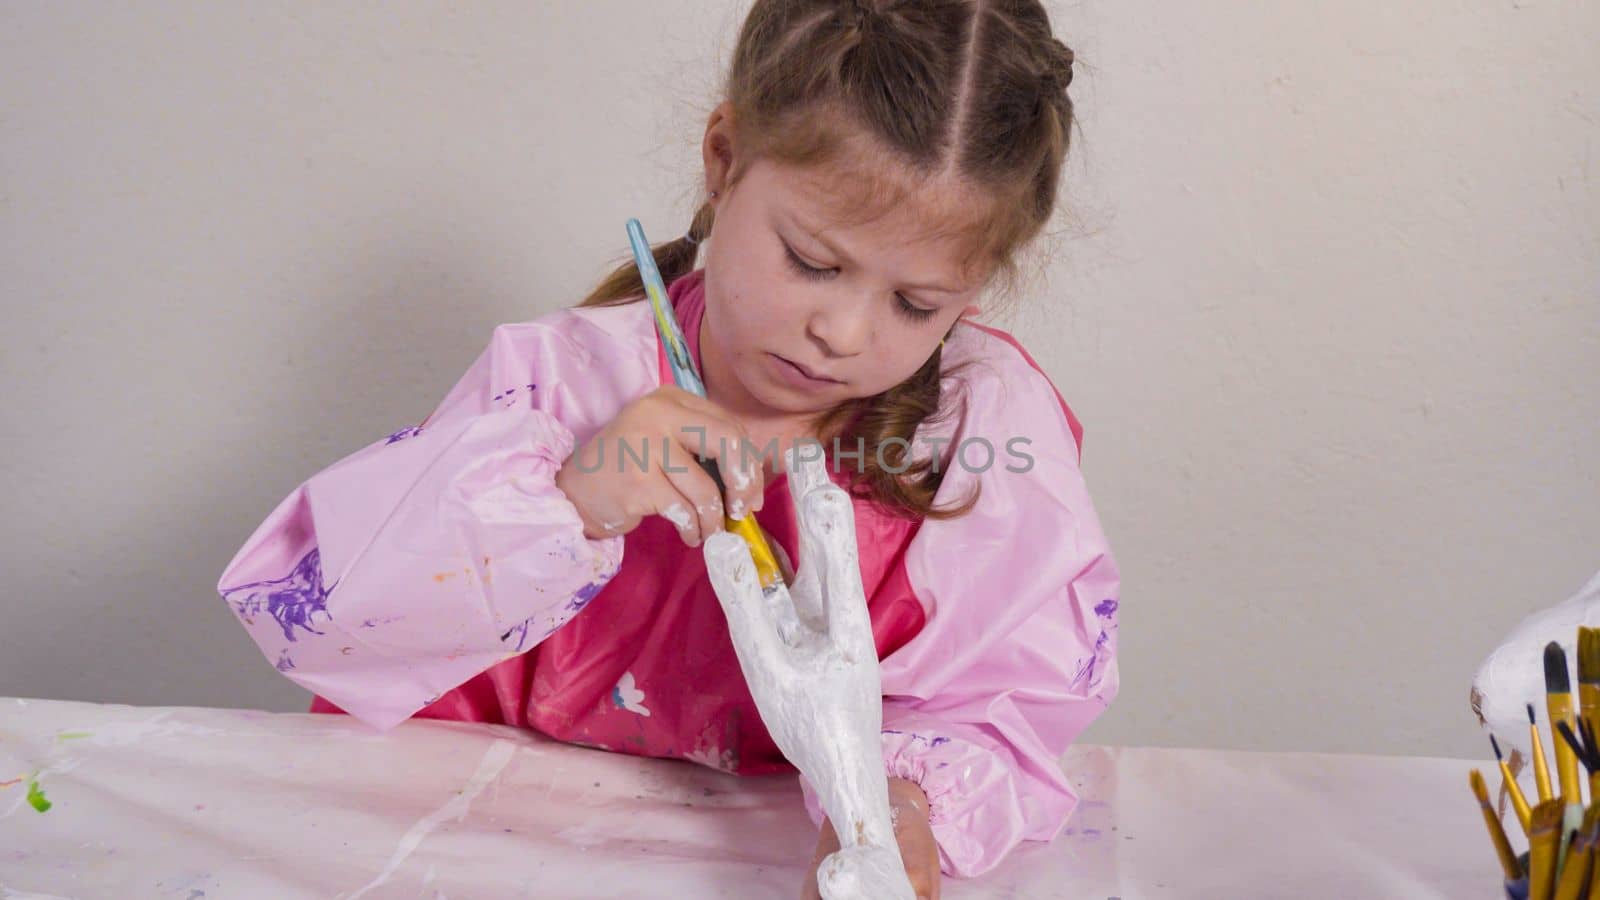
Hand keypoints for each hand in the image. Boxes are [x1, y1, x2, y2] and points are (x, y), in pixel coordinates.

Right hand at [554, 385, 764, 544]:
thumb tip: (752, 484)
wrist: (575, 491)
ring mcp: (646, 446)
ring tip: (710, 532)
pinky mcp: (637, 482)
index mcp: (671, 398)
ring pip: (706, 488)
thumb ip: (703, 448)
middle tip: (742, 511)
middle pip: (727, 442)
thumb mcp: (665, 441)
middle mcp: (659, 413)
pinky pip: (684, 511)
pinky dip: (693, 528)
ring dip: (714, 519)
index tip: (750, 493)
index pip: (729, 425)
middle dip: (744, 482)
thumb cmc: (628, 468)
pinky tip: (689, 534)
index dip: (749, 462)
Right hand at [704, 445, 915, 899]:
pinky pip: (793, 586)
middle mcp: (839, 605)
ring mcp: (827, 621)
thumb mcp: (768, 665)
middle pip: (825, 536)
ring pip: (808, 559)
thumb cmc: (812, 724)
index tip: (798, 448)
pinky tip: (759, 544)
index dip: (814, 488)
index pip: (831, 532)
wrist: (845, 769)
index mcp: (843, 607)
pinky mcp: (813, 635)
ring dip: (791, 520)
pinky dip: (775, 557)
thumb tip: (722, 543)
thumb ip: (744, 604)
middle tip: (792, 447)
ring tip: (776, 481)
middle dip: (809, 491)